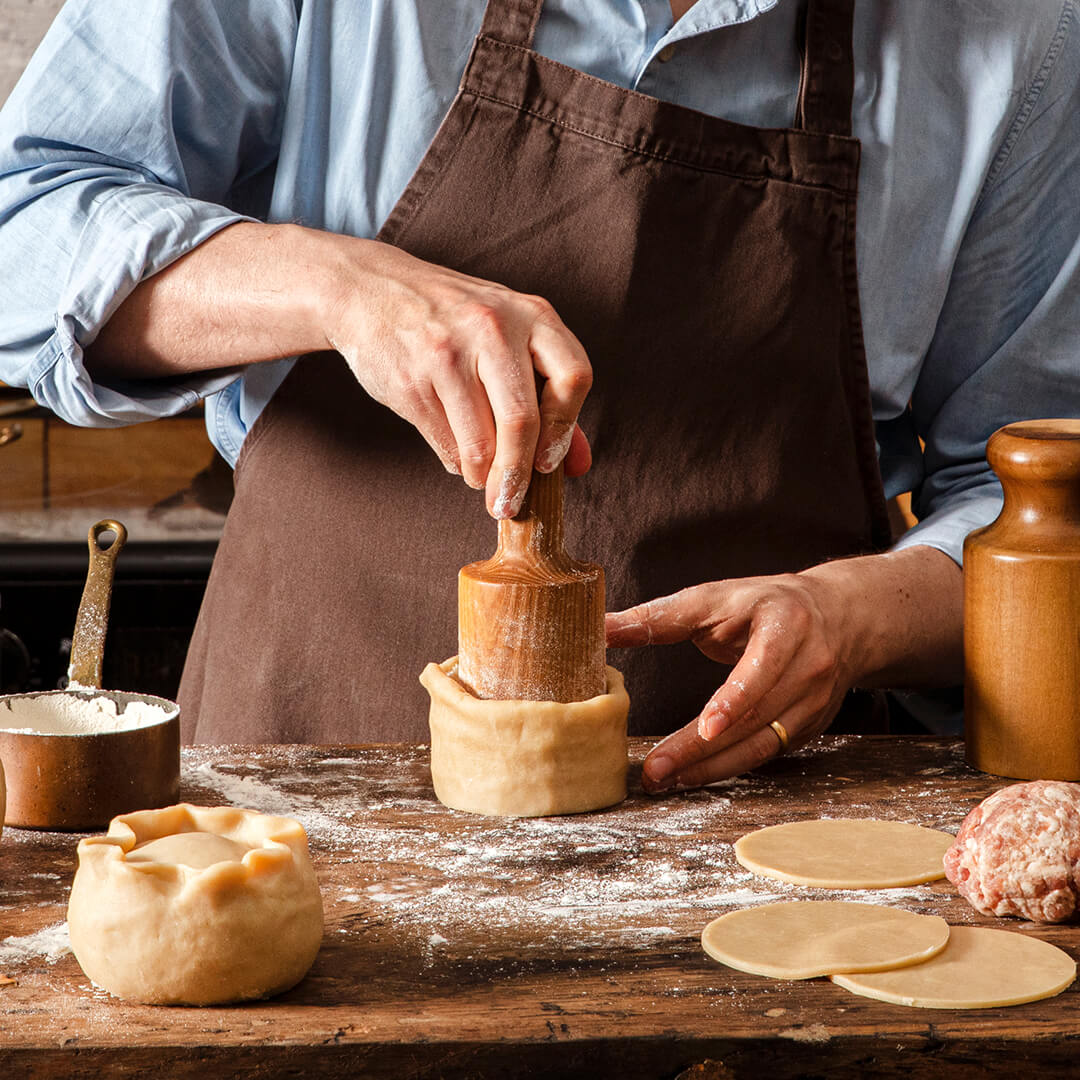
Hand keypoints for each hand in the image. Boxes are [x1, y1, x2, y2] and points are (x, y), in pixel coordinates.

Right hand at [323, 238, 592, 516]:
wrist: (371, 290)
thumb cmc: (456, 322)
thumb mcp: (510, 339)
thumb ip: (549, 396)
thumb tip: (578, 465)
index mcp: (531, 314)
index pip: (573, 377)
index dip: (565, 428)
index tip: (549, 461)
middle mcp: (492, 328)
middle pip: (522, 420)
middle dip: (517, 475)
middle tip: (510, 501)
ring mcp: (447, 353)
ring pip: (480, 444)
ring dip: (482, 475)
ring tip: (479, 476)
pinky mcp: (411, 381)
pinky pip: (446, 445)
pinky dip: (456, 462)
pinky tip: (455, 451)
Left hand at [605, 572, 855, 791]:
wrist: (837, 617)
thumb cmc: (762, 604)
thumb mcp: (714, 597)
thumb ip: (659, 617)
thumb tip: (600, 628)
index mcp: (786, 625)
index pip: (763, 667)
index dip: (736, 698)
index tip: (706, 726)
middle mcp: (809, 667)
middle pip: (755, 717)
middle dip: (703, 748)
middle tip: (657, 767)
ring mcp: (814, 703)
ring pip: (761, 745)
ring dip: (711, 768)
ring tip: (665, 779)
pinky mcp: (808, 728)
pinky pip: (765, 754)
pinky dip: (727, 768)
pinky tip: (692, 775)